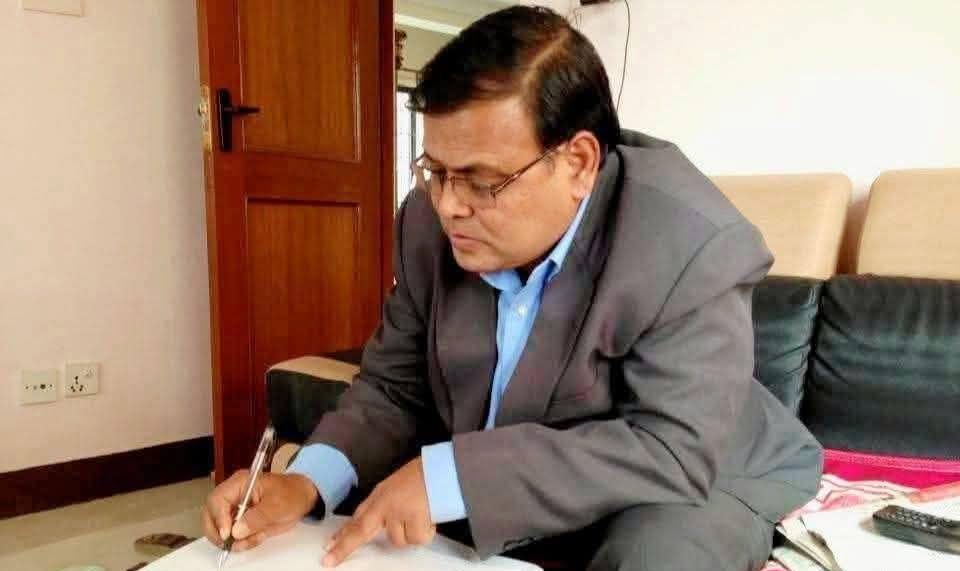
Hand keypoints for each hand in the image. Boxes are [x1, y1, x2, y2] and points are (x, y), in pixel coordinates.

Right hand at [202, 470, 318, 551]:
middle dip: (218, 533)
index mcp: (240, 483)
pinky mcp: (239, 521)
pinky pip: (232, 536)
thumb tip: (236, 531)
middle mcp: (233, 495)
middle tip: (230, 544)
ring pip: (219, 528)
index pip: (217, 500)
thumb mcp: (278, 505)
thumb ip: (257, 518)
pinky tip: (256, 537)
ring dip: (232, 540)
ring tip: (253, 539)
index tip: (227, 534)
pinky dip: (241, 542)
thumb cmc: (292, 493)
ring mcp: (235, 509)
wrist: (303, 498)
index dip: (218, 518)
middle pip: (210, 514)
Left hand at [322, 457, 434, 566]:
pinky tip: (431, 517)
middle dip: (343, 547)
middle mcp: (384, 504)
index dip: (344, 532)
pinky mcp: (412, 520)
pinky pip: (417, 538)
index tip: (330, 544)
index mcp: (380, 494)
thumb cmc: (424, 476)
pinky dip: (426, 532)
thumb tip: (382, 526)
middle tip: (329, 561)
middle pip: (360, 531)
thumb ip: (385, 505)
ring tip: (424, 515)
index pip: (358, 517)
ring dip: (412, 533)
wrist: (441, 469)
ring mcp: (397, 512)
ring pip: (397, 540)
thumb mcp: (397, 486)